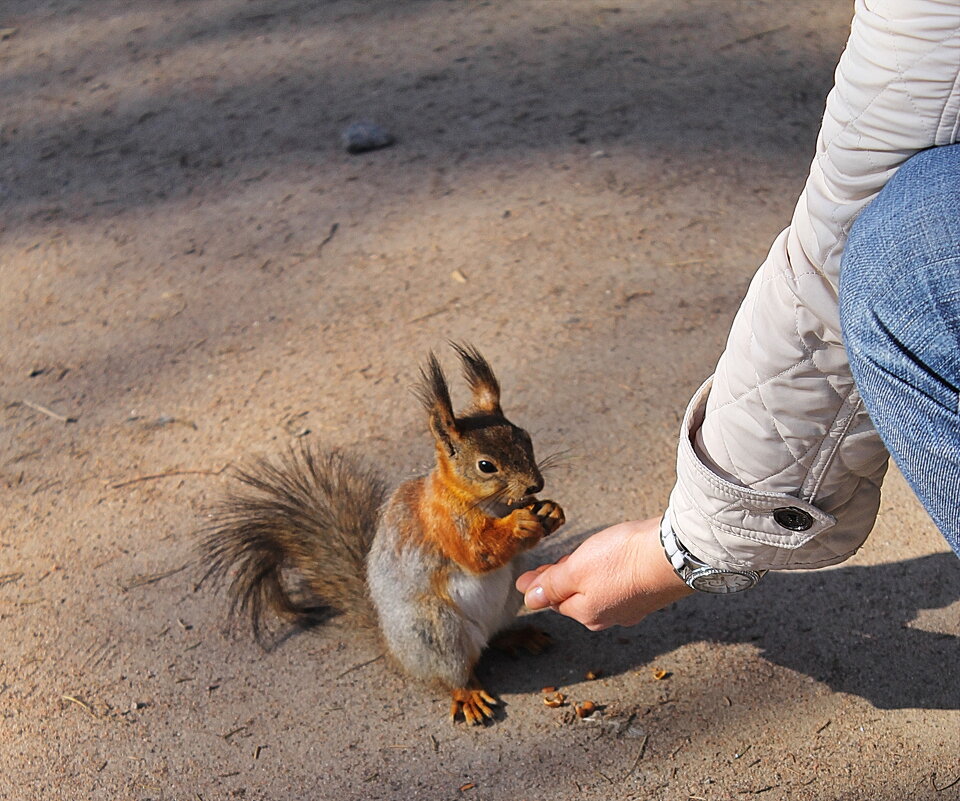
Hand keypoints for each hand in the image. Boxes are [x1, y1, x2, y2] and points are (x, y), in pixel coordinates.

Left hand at [515, 517, 692, 630]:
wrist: (676, 554)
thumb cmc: (623, 560)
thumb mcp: (575, 570)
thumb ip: (551, 585)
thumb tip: (529, 598)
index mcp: (587, 613)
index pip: (555, 600)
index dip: (543, 582)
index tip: (534, 572)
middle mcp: (610, 616)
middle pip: (578, 596)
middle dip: (566, 580)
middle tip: (557, 563)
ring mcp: (633, 606)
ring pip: (601, 590)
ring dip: (591, 574)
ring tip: (585, 557)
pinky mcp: (651, 593)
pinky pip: (623, 584)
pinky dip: (614, 571)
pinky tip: (617, 559)